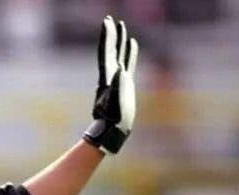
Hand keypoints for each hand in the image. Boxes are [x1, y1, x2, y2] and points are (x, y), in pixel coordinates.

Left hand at [83, 16, 138, 153]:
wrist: (112, 132)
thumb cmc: (113, 121)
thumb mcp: (114, 105)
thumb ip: (117, 88)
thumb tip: (120, 70)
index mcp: (108, 78)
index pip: (106, 53)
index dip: (107, 38)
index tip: (106, 22)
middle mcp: (111, 76)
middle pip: (111, 51)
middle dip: (113, 35)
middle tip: (112, 19)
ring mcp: (117, 80)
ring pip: (119, 56)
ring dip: (121, 42)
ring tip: (124, 29)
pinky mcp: (123, 85)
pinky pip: (127, 64)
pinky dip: (129, 54)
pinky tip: (131, 48)